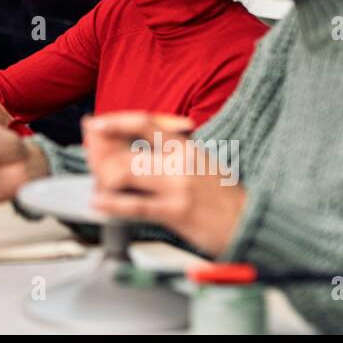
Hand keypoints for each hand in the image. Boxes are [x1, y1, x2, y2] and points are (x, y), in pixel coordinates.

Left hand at [82, 112, 245, 256]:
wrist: (251, 221)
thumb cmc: (222, 194)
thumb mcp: (199, 160)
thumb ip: (168, 152)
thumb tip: (130, 146)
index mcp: (185, 145)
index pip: (144, 123)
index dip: (116, 122)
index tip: (95, 123)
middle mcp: (179, 161)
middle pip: (126, 151)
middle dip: (100, 157)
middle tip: (91, 162)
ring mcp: (177, 186)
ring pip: (125, 175)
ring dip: (103, 180)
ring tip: (97, 187)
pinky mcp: (175, 212)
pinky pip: (135, 206)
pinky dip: (111, 204)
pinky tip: (98, 203)